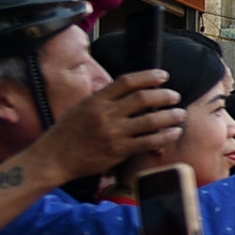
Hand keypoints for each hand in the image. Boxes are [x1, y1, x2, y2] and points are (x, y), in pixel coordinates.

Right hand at [34, 71, 183, 179]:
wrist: (54, 158)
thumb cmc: (67, 133)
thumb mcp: (81, 108)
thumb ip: (104, 99)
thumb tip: (128, 91)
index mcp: (96, 100)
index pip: (126, 81)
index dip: (148, 76)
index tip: (163, 76)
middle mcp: (105, 114)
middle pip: (142, 98)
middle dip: (164, 95)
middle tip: (175, 96)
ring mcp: (113, 133)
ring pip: (150, 120)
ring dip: (170, 116)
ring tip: (180, 114)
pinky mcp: (118, 150)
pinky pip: (148, 141)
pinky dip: (165, 136)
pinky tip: (174, 132)